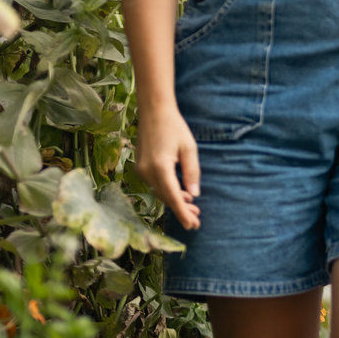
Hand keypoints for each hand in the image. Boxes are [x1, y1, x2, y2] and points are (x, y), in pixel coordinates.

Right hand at [134, 105, 200, 230]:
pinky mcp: (141, 167)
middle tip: (197, 221)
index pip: (173, 196)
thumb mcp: (189, 149)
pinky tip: (182, 194)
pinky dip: (168, 192)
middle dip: (181, 210)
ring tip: (193, 209)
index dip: (183, 213)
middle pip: (166, 197)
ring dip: (176, 201)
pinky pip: (156, 185)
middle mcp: (147, 171)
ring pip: (160, 192)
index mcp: (161, 167)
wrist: (153, 111)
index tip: (191, 226)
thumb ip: (192, 173)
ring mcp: (142, 170)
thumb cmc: (174, 128)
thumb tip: (194, 195)